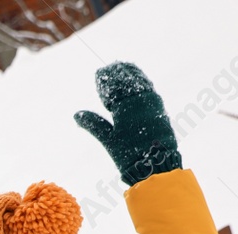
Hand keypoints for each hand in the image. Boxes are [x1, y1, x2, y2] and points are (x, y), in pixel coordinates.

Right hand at [74, 62, 181, 185]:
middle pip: (128, 80)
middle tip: (112, 66)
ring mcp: (153, 102)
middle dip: (119, 72)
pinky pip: (149, 89)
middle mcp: (141, 100)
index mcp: (126, 105)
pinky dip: (142, 83)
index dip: (106, 78)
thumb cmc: (129, 154)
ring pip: (141, 82)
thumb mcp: (108, 139)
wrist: (156, 164)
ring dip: (132, 74)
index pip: (114, 86)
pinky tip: (139, 83)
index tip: (100, 72)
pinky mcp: (160, 108)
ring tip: (125, 68)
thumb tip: (77, 114)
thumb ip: (93, 124)